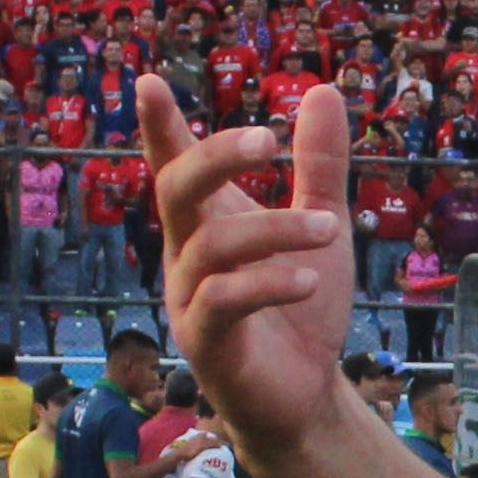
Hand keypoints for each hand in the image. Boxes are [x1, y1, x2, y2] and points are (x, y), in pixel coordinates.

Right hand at [142, 76, 358, 465]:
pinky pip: (223, 301)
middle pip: (175, 190)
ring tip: (328, 231)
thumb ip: (318, 166)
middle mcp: (186, 255)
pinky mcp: (205, 343)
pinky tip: (308, 280)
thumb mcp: (322, 227)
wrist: (307, 396)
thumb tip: (321, 91)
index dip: (160, 127)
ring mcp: (189, 299)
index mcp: (207, 223)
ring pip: (211, 247)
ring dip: (274, 231)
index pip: (175, 165)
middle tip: (268, 139)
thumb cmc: (301, 311)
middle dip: (216, 157)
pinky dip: (267, 283)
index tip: (150, 81)